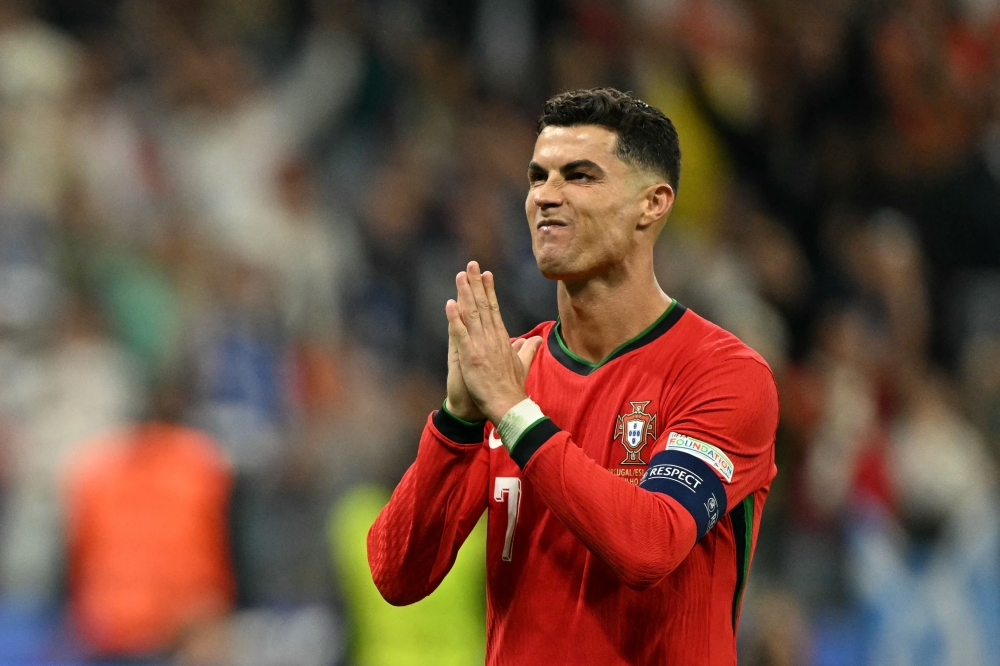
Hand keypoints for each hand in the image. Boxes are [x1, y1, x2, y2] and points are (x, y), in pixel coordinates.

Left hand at [446, 261, 542, 424]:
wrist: (508, 406)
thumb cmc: (514, 388)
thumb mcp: (523, 365)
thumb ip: (528, 350)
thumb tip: (537, 340)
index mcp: (502, 339)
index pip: (494, 309)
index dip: (489, 290)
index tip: (486, 274)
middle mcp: (492, 338)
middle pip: (483, 305)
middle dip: (476, 283)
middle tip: (472, 264)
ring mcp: (480, 346)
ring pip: (472, 314)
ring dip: (465, 294)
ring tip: (460, 276)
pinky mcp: (469, 356)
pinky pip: (460, 334)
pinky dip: (455, 319)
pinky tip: (450, 304)